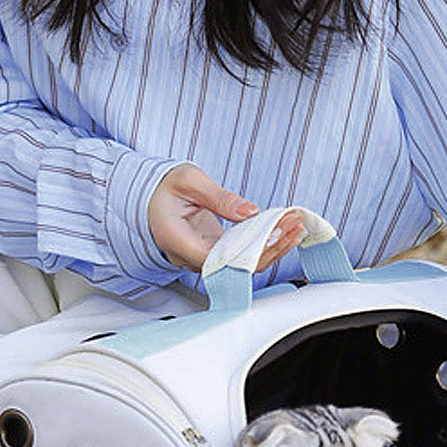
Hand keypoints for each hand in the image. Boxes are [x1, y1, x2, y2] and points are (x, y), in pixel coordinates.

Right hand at [147, 164, 304, 271]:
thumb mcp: (190, 181)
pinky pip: (241, 256)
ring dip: (270, 248)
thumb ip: (220, 198)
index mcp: (176, 239)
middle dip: (269, 248)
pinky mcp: (214, 254)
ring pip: (241, 264)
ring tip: (295, 228)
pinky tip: (283, 232)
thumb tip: (251, 212)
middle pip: (235, 266)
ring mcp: (202, 258)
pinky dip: (262, 245)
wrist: (151, 197)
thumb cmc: (164, 187)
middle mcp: (188, 256)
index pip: (218, 258)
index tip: (274, 233)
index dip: (249, 251)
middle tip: (294, 227)